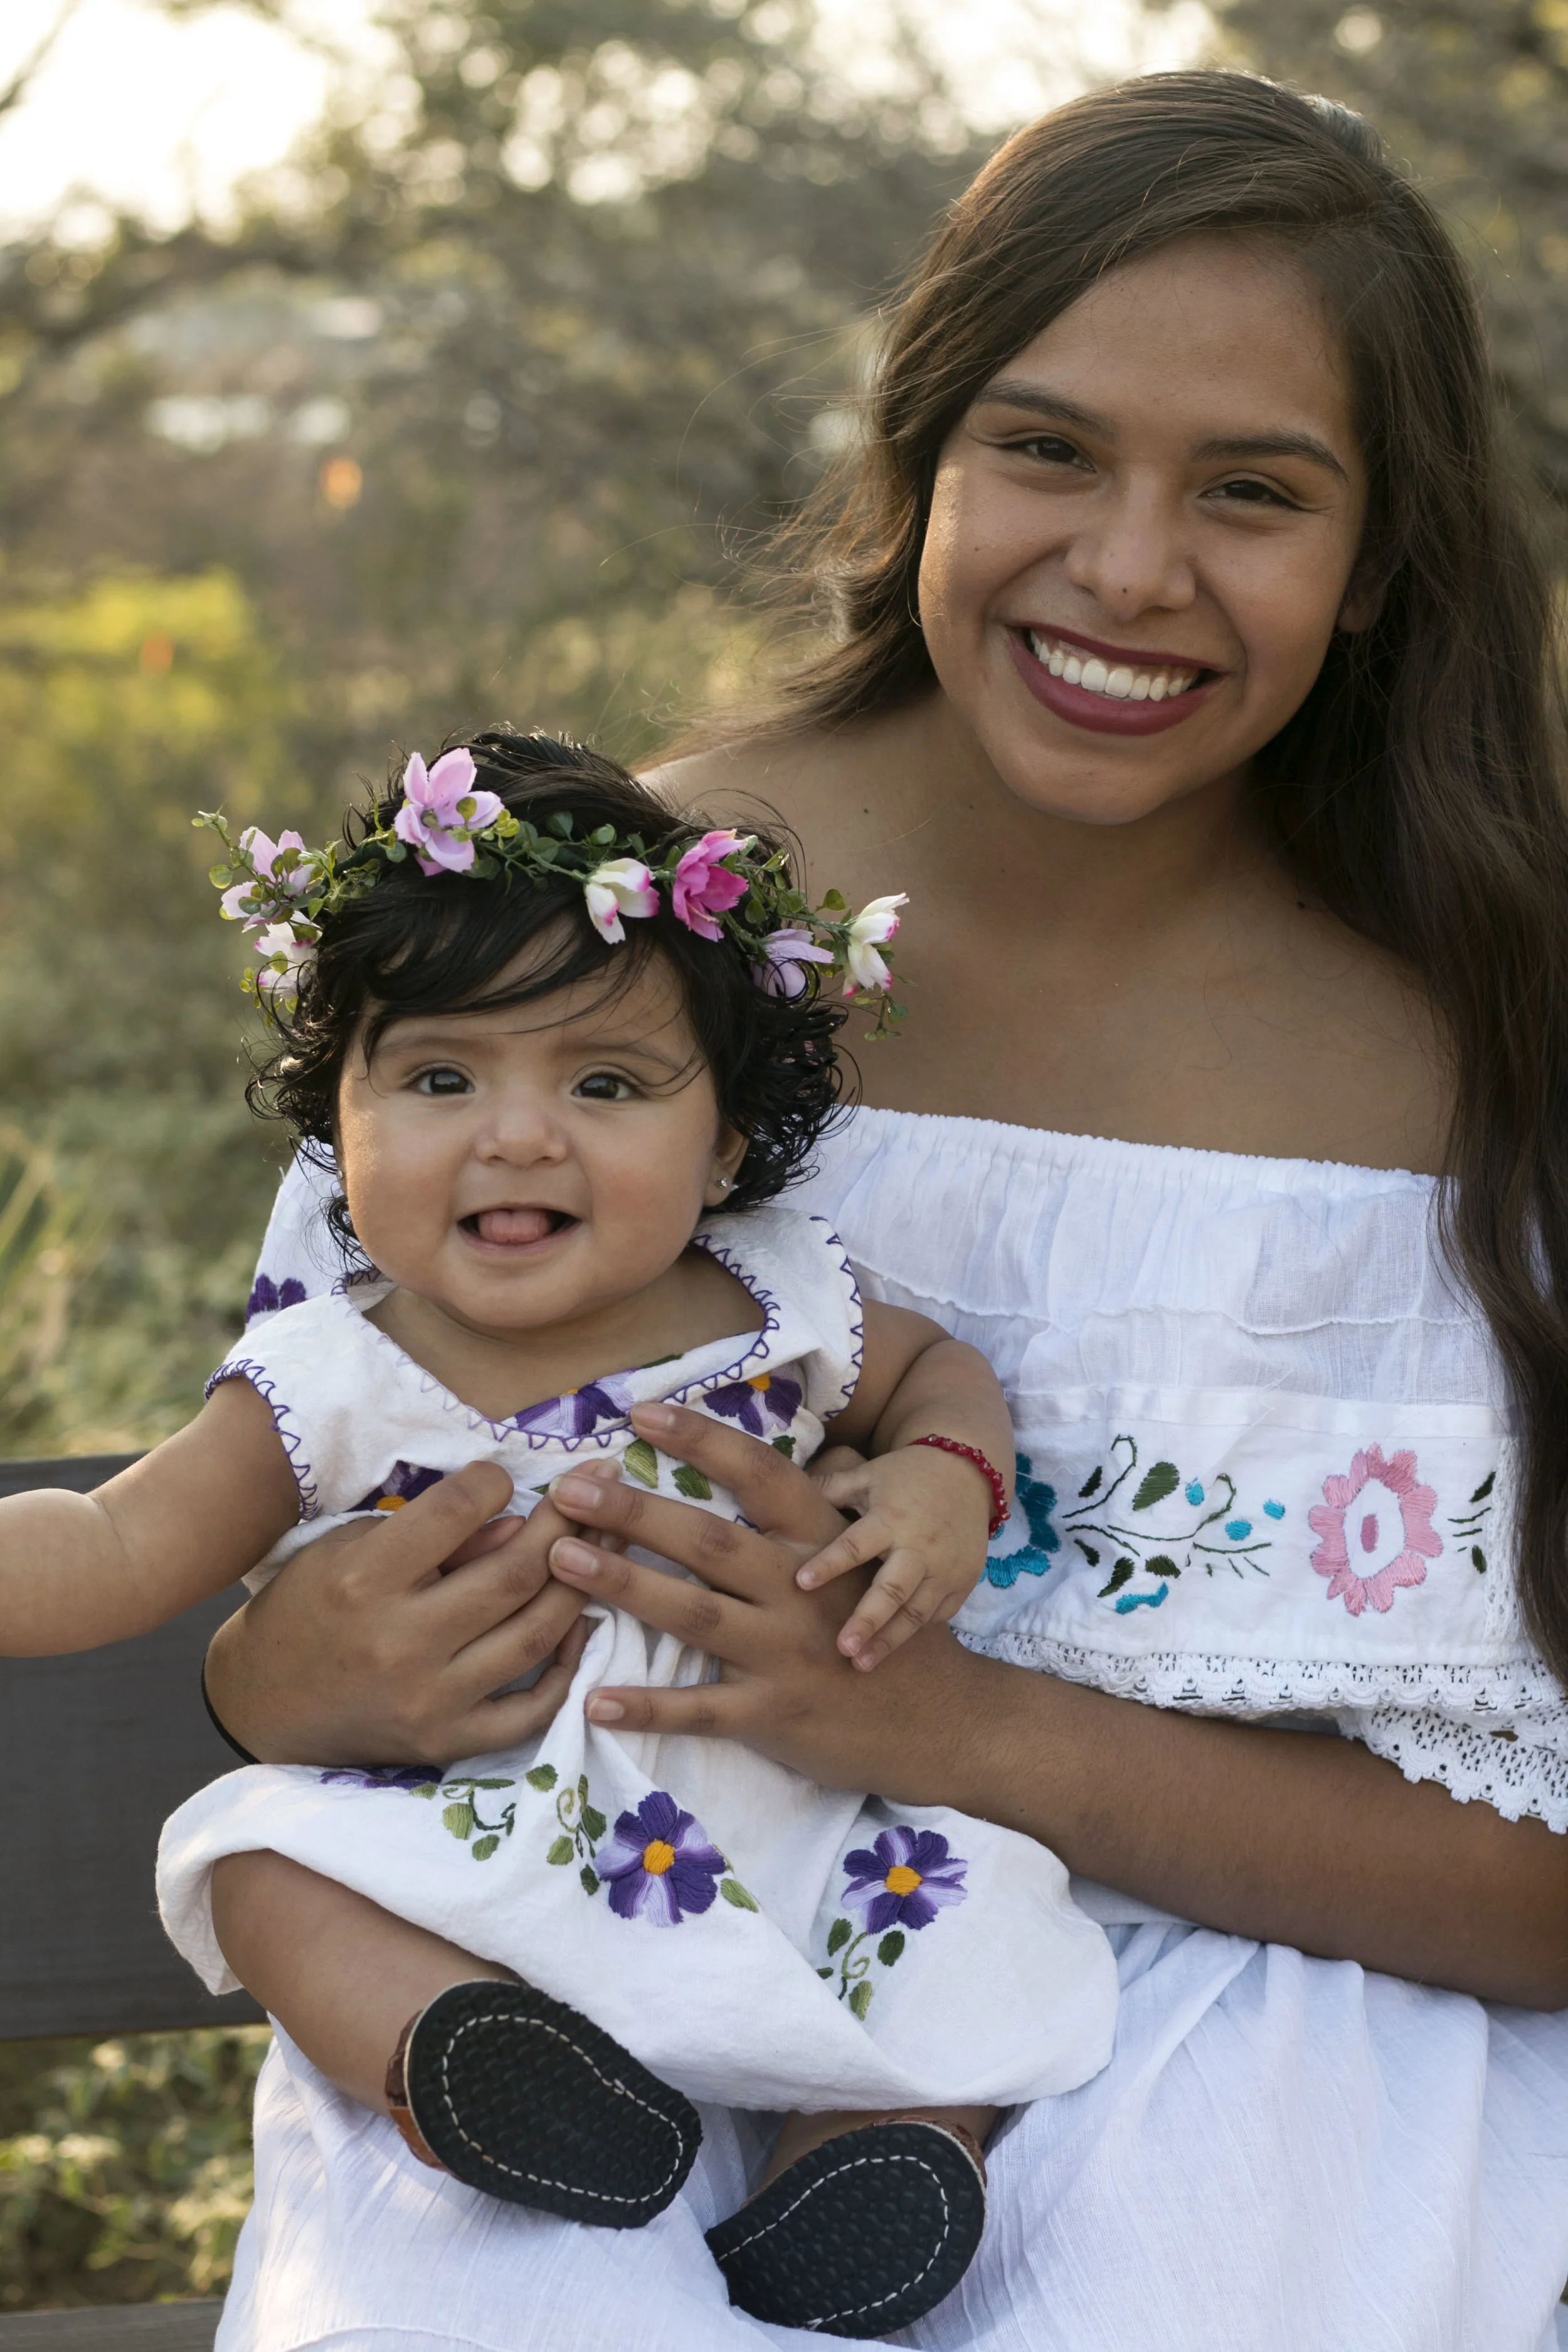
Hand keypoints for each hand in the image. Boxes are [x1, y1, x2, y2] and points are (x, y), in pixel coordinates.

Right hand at [203, 1460, 621, 1766]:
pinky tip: (584, 1625)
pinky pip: (530, 1711)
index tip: (504, 1473)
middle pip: (514, 1575)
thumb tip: (520, 1522)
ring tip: (608, 1543)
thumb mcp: (349, 1548)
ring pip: (535, 1636)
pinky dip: (568, 1669)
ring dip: (583, 1584)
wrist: (261, 1704)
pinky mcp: (446, 1743)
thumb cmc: (309, 1608)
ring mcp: (429, 1701)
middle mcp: (400, 1643)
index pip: (455, 1513)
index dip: (493, 1481)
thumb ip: (433, 1536)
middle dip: (567, 1523)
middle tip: (599, 1488)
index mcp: (365, 1581)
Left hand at [544, 1401, 991, 1799]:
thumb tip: (741, 1462)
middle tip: (568, 1490)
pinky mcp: (775, 1714)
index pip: (758, 1473)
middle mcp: (801, 1590)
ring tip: (561, 1561)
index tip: (641, 1412)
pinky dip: (648, 1708)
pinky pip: (702, 1710)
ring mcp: (786, 1654)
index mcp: (819, 1541)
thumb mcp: (857, 1557)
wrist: (944, 1720)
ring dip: (626, 1585)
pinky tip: (593, 1702)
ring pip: (696, 1615)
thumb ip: (802, 1514)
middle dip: (635, 1511)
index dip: (701, 1438)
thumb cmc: (879, 1628)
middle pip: (710, 1540)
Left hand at [797, 1444, 993, 1669]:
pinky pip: (937, 1616)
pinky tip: (891, 1652)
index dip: (829, 1563)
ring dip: (889, 1641)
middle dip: (868, 1620)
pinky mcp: (962, 1585)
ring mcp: (946, 1570)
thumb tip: (772, 1493)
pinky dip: (914, 1634)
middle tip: (842, 1648)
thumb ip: (828, 1489)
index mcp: (891, 1518)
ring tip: (861, 1666)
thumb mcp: (868, 1475)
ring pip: (915, 1613)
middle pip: (893, 1590)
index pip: (856, 1544)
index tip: (801, 1583)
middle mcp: (919, 1547)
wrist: (969, 1474)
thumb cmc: (906, 1477)